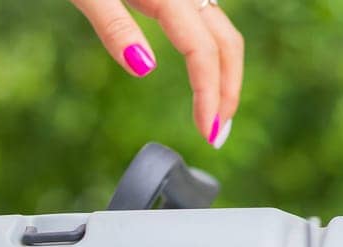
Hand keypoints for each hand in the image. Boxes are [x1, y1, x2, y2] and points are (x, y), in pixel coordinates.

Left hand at [67, 0, 242, 147]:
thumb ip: (113, 24)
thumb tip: (145, 68)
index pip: (204, 50)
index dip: (211, 94)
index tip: (208, 134)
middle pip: (226, 39)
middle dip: (228, 88)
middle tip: (217, 133)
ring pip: (218, 27)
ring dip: (223, 70)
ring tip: (215, 108)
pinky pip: (202, 16)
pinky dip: (209, 48)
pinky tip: (201, 68)